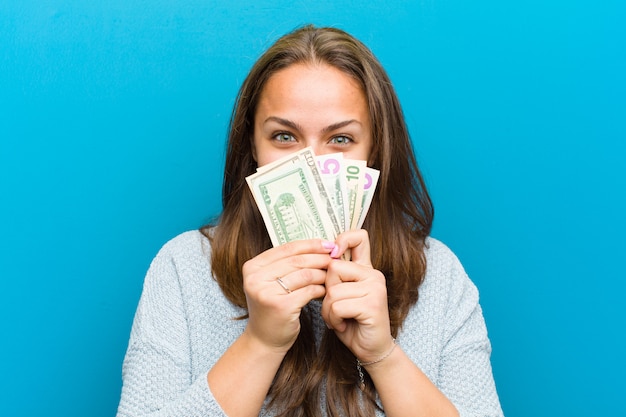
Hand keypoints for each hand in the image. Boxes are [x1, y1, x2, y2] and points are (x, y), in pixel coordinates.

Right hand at [242, 239, 334, 352]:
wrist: (264, 340)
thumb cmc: (272, 308)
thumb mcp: (270, 282)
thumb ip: (285, 264)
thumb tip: (318, 245)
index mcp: (252, 267)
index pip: (286, 248)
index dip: (310, 244)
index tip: (328, 244)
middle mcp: (255, 278)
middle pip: (296, 260)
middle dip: (319, 258)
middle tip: (336, 258)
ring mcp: (266, 292)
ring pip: (304, 274)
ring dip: (323, 273)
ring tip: (333, 274)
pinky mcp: (281, 306)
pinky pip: (308, 290)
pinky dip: (320, 288)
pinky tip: (327, 290)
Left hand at [321, 229, 392, 362]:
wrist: (371, 349)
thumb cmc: (352, 322)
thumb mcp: (341, 295)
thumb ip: (336, 277)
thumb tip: (317, 258)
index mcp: (365, 269)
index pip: (358, 237)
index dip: (343, 238)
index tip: (332, 253)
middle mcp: (373, 274)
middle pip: (333, 268)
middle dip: (326, 291)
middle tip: (334, 307)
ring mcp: (375, 288)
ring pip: (333, 291)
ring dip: (328, 310)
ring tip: (338, 319)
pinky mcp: (372, 304)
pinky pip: (338, 306)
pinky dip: (334, 319)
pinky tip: (343, 325)